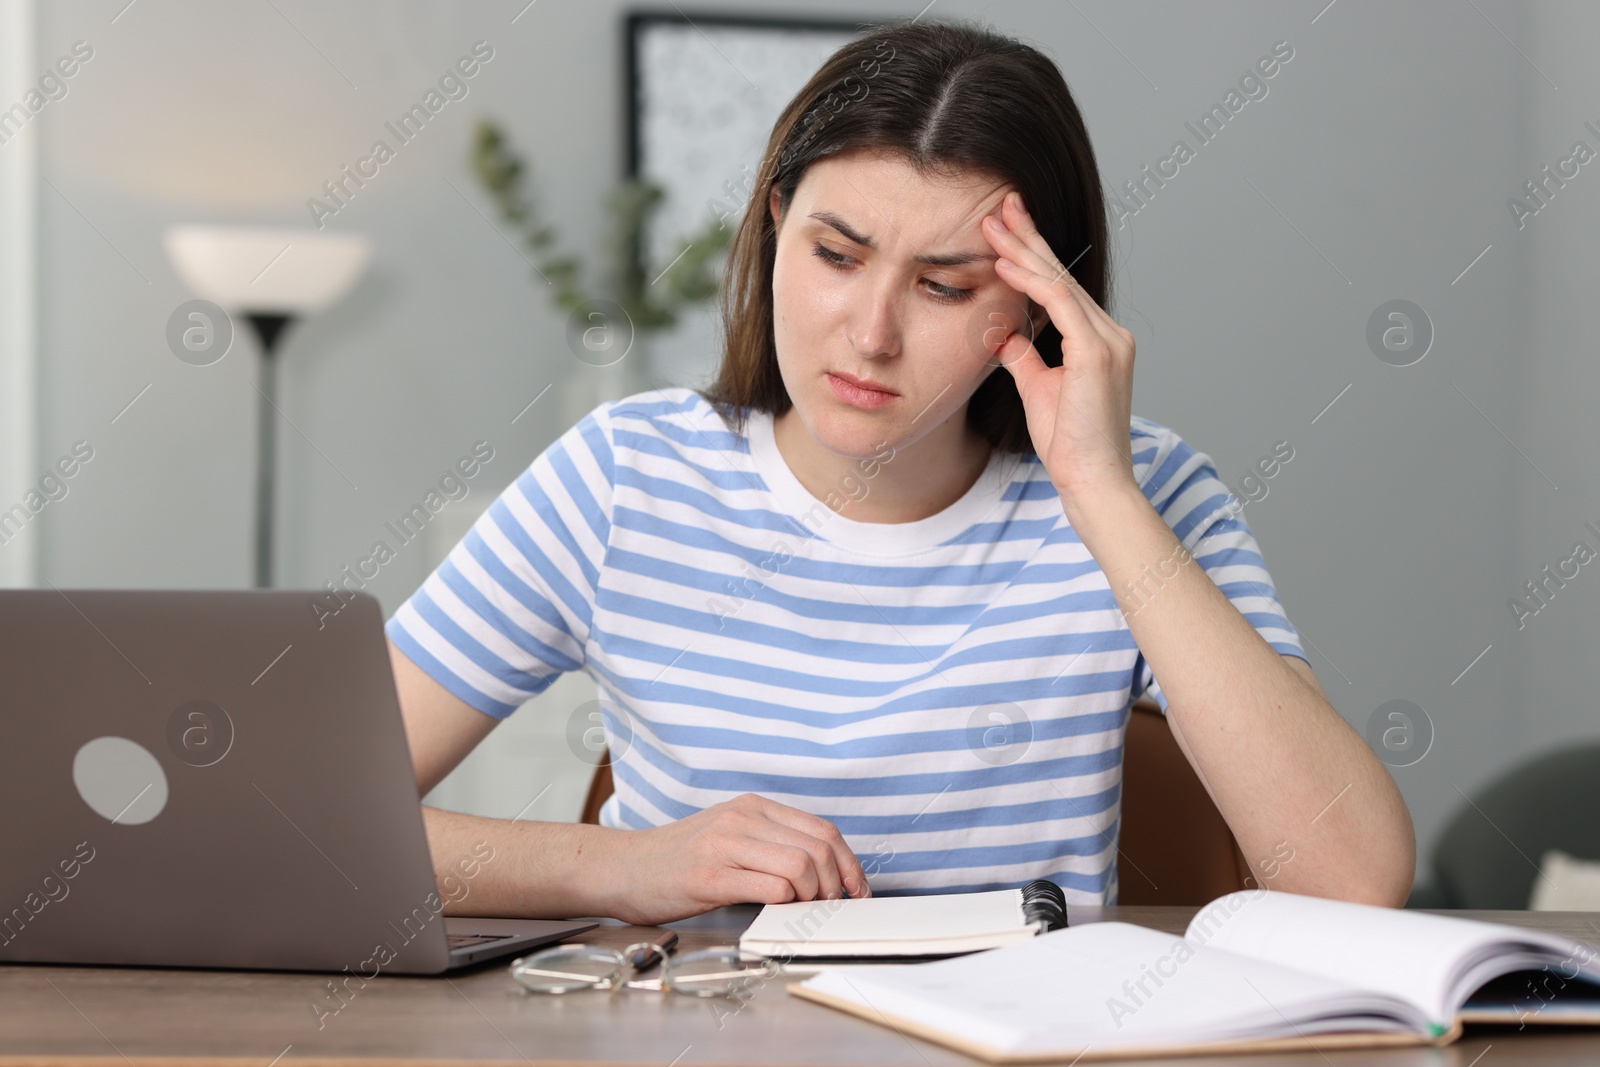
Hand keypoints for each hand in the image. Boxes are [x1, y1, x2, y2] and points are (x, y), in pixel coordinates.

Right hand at [599, 793, 868, 924]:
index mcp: (753, 808)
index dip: (848, 864)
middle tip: (828, 906)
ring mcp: (724, 846)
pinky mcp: (708, 877)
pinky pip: (767, 887)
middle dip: (834, 884)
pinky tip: (776, 910)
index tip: (856, 890)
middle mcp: (742, 820)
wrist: (623, 866)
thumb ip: (770, 843)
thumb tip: (823, 872)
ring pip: (799, 866)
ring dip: (812, 896)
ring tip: (801, 910)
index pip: (822, 830)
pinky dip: (784, 903)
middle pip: (817, 848)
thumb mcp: (730, 835)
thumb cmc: (679, 858)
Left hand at [980, 192, 1137, 503]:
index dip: (1031, 257)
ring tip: (993, 224)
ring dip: (1023, 251)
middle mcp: (1109, 334)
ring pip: (1058, 282)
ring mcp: (1108, 341)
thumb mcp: (1038, 390)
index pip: (1059, 287)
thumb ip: (1026, 357)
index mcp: (1099, 341)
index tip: (1003, 231)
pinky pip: (1059, 304)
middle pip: (1061, 274)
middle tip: (1002, 205)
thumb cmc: (1069, 444)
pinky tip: (1004, 265)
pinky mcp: (1096, 354)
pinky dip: (1030, 282)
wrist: (1092, 480)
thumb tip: (1007, 334)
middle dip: (1029, 238)